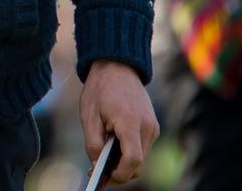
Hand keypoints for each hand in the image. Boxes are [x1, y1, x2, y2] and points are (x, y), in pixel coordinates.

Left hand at [79, 60, 156, 183]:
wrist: (117, 65)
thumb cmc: (100, 89)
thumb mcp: (89, 117)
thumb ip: (93, 145)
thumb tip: (97, 166)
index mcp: (130, 122)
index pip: (133, 160)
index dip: (119, 174)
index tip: (104, 176)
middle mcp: (147, 126)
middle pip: (138, 162)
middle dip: (119, 170)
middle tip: (98, 169)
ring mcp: (153, 126)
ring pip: (140, 156)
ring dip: (124, 160)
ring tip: (103, 152)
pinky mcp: (153, 125)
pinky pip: (142, 146)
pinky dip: (129, 150)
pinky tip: (113, 142)